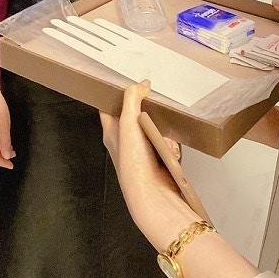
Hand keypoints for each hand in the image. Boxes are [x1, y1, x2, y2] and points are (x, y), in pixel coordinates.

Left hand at [100, 82, 194, 249]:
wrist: (152, 194)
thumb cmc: (133, 163)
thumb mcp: (128, 122)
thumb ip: (132, 98)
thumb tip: (141, 84)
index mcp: (110, 131)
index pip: (108, 106)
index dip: (116, 93)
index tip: (128, 82)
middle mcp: (123, 140)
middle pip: (136, 115)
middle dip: (150, 113)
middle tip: (155, 113)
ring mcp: (140, 150)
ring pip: (154, 127)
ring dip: (163, 132)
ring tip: (164, 140)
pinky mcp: (155, 158)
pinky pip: (165, 142)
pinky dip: (170, 144)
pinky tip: (170, 152)